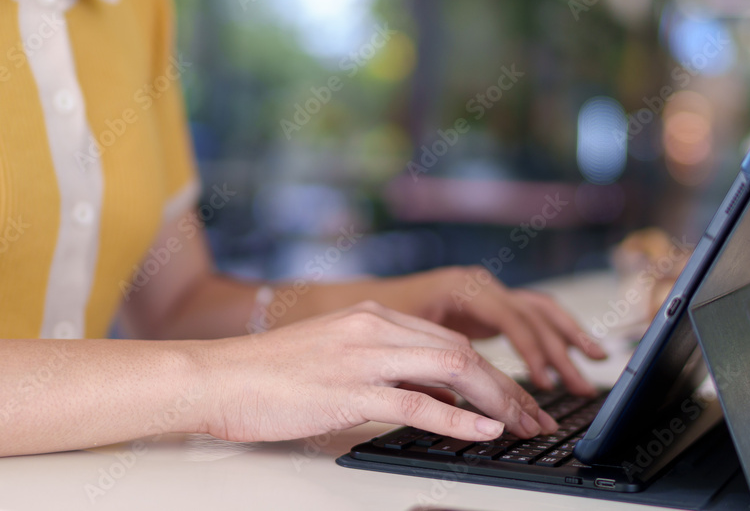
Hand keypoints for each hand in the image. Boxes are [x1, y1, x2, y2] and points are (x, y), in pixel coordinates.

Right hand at [195, 301, 558, 442]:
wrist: (216, 377)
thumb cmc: (269, 374)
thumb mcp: (337, 357)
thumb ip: (387, 367)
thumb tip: (435, 396)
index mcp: (372, 316)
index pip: (450, 340)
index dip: (491, 372)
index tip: (514, 399)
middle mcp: (374, 328)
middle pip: (462, 351)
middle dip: (506, 387)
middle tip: (533, 417)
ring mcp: (362, 357)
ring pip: (451, 370)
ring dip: (496, 401)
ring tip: (522, 426)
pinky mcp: (348, 390)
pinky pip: (418, 404)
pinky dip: (458, 420)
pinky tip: (484, 432)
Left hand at [392, 267, 607, 395]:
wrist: (354, 301)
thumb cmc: (372, 321)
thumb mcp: (398, 343)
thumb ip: (431, 370)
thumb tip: (460, 405)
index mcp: (460, 286)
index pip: (509, 319)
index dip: (530, 353)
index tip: (543, 384)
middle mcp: (478, 283)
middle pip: (531, 315)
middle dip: (558, 353)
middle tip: (578, 389)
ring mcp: (485, 290)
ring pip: (538, 310)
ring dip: (568, 338)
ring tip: (596, 361)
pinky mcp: (486, 305)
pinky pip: (529, 315)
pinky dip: (553, 334)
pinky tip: (573, 353)